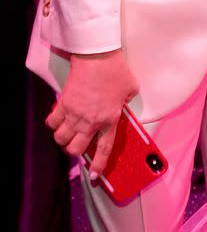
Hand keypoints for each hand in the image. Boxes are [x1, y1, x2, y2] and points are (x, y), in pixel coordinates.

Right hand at [46, 49, 137, 176]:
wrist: (97, 56)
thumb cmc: (116, 70)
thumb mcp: (131, 88)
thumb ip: (127, 101)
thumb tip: (123, 102)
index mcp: (110, 120)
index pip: (104, 149)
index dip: (98, 164)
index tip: (94, 175)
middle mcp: (90, 122)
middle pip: (76, 149)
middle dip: (75, 151)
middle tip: (76, 146)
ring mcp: (75, 114)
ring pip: (61, 139)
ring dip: (62, 140)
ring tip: (66, 135)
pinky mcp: (63, 104)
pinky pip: (52, 122)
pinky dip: (53, 125)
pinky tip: (57, 122)